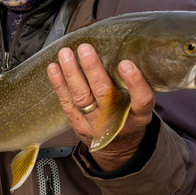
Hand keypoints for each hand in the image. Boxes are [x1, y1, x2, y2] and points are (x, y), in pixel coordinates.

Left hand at [47, 43, 155, 170]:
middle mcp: (116, 121)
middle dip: (93, 70)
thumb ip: (135, 86)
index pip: (141, 100)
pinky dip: (59, 84)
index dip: (134, 83)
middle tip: (86, 49)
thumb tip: (123, 47)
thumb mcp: (141, 106)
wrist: (117, 146)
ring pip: (82, 97)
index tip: (125, 64)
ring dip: (72, 73)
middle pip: (104, 95)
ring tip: (66, 54)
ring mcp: (95, 124)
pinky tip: (53, 68)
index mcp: (139, 115)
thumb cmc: (130, 115)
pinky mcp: (78, 123)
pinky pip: (66, 103)